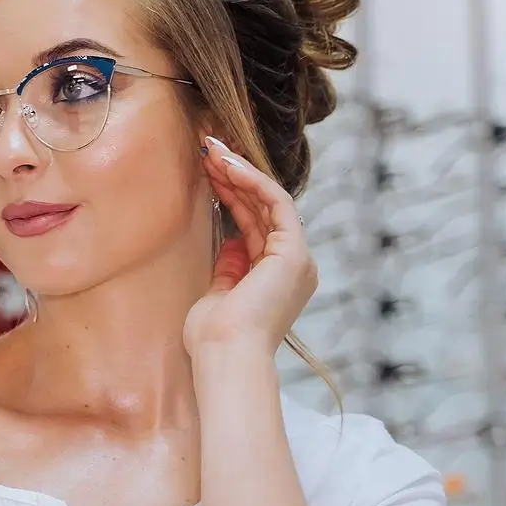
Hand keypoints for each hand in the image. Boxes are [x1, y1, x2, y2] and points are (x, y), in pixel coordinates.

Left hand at [183, 136, 317, 355]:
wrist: (224, 355)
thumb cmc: (214, 337)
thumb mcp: (220, 293)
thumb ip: (230, 266)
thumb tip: (231, 242)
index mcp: (278, 278)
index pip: (256, 224)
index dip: (232, 195)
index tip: (208, 171)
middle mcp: (294, 266)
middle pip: (263, 208)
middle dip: (234, 176)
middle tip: (208, 149)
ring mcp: (297, 259)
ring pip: (270, 200)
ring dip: (240, 172)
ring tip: (212, 150)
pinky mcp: (294, 252)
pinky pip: (275, 203)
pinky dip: (251, 181)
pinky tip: (227, 165)